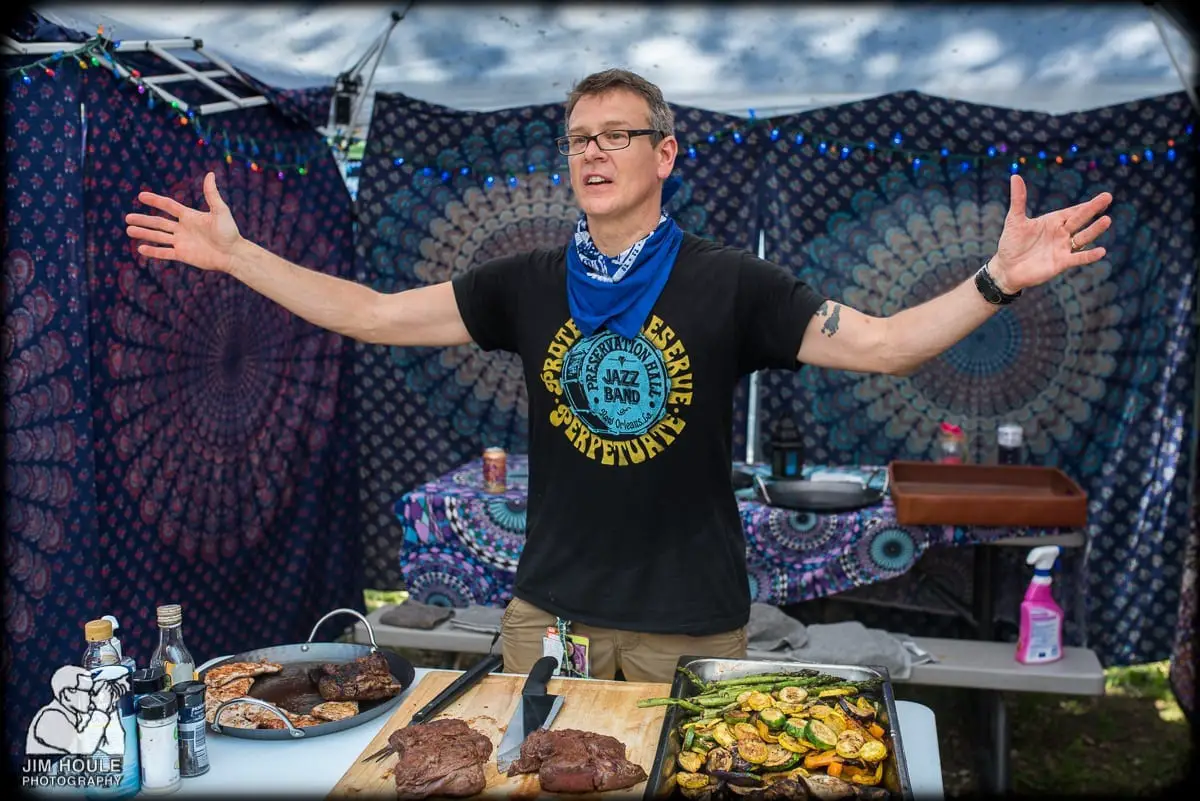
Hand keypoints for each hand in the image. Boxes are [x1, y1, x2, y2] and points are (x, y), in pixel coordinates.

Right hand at [125, 171, 242, 272]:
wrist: (233, 254)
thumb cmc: (229, 232)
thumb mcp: (220, 211)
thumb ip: (211, 194)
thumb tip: (210, 174)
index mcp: (189, 216)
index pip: (168, 206)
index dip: (155, 200)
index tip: (141, 195)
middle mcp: (183, 228)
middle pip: (159, 222)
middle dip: (143, 220)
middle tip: (127, 217)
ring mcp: (182, 242)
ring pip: (158, 237)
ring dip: (144, 233)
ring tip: (129, 230)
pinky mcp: (184, 255)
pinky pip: (165, 253)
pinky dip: (153, 252)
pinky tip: (140, 249)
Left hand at [989, 174, 1112, 292]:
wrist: (1006, 268)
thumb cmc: (1011, 243)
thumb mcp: (1015, 220)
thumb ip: (1019, 199)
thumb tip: (1015, 175)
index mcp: (1053, 221)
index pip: (1073, 211)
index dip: (1086, 205)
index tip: (1103, 196)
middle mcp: (1061, 233)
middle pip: (1080, 220)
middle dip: (1093, 209)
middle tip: (1108, 197)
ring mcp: (1062, 248)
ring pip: (1083, 237)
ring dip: (1094, 230)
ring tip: (1107, 220)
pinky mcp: (1060, 263)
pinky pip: (1077, 258)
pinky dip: (1089, 256)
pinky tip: (1101, 251)